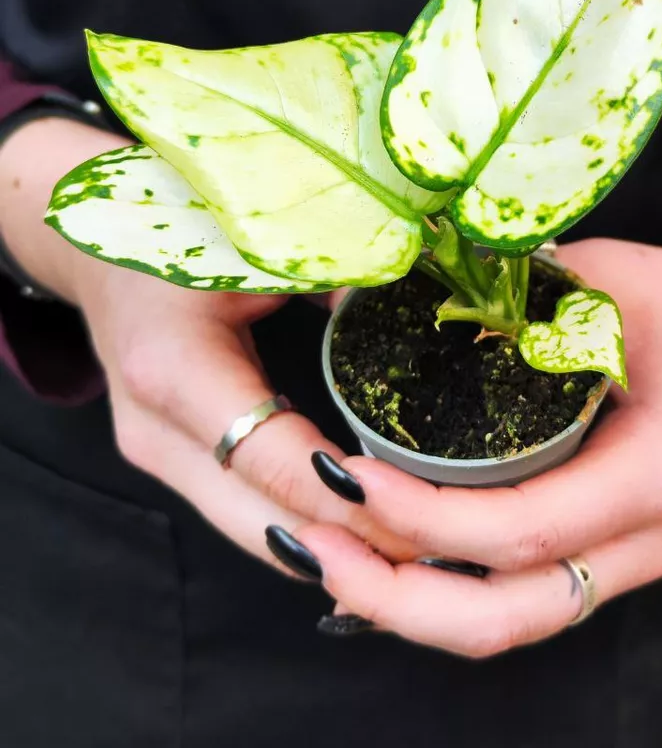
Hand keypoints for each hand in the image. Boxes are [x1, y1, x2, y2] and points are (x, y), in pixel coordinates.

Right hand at [0, 116, 416, 568]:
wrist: (99, 251)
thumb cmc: (178, 231)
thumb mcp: (257, 241)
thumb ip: (337, 272)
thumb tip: (426, 304)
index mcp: (172, 368)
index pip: (272, 460)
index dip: (347, 495)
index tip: (422, 512)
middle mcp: (155, 428)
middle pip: (262, 520)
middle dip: (351, 545)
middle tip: (437, 553)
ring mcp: (155, 454)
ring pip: (252, 531)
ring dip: (331, 549)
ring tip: (414, 552)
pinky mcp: (168, 461)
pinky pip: (243, 512)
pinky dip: (302, 528)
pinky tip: (363, 534)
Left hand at [292, 236, 661, 655]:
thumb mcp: (611, 282)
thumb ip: (513, 298)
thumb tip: (392, 304)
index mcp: (656, 474)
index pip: (522, 529)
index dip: (424, 517)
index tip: (349, 472)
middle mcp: (645, 540)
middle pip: (508, 616)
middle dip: (397, 596)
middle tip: (313, 544)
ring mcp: (629, 558)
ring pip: (511, 622)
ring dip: (412, 605)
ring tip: (329, 558)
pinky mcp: (608, 553)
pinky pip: (520, 598)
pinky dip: (447, 592)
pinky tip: (386, 561)